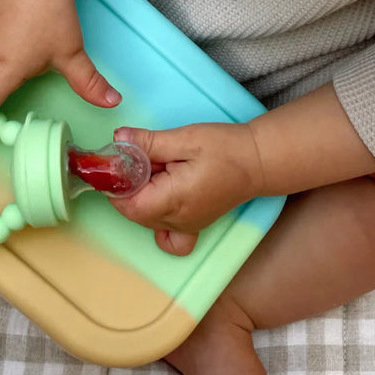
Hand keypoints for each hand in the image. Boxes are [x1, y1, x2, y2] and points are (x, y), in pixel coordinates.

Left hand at [108, 122, 264, 255]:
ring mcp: (185, 226)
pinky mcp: (192, 225)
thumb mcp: (185, 138)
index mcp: (174, 200)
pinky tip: (160, 197)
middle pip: (133, 211)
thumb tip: (118, 140)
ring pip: (145, 218)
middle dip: (128, 184)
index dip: (116, 183)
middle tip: (144, 156)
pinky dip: (155, 220)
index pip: (128, 204)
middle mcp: (177, 221)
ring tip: (160, 167)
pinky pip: (166, 235)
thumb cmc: (226, 148)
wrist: (258, 161)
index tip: (119, 159)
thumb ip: (148, 142)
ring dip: (141, 194)